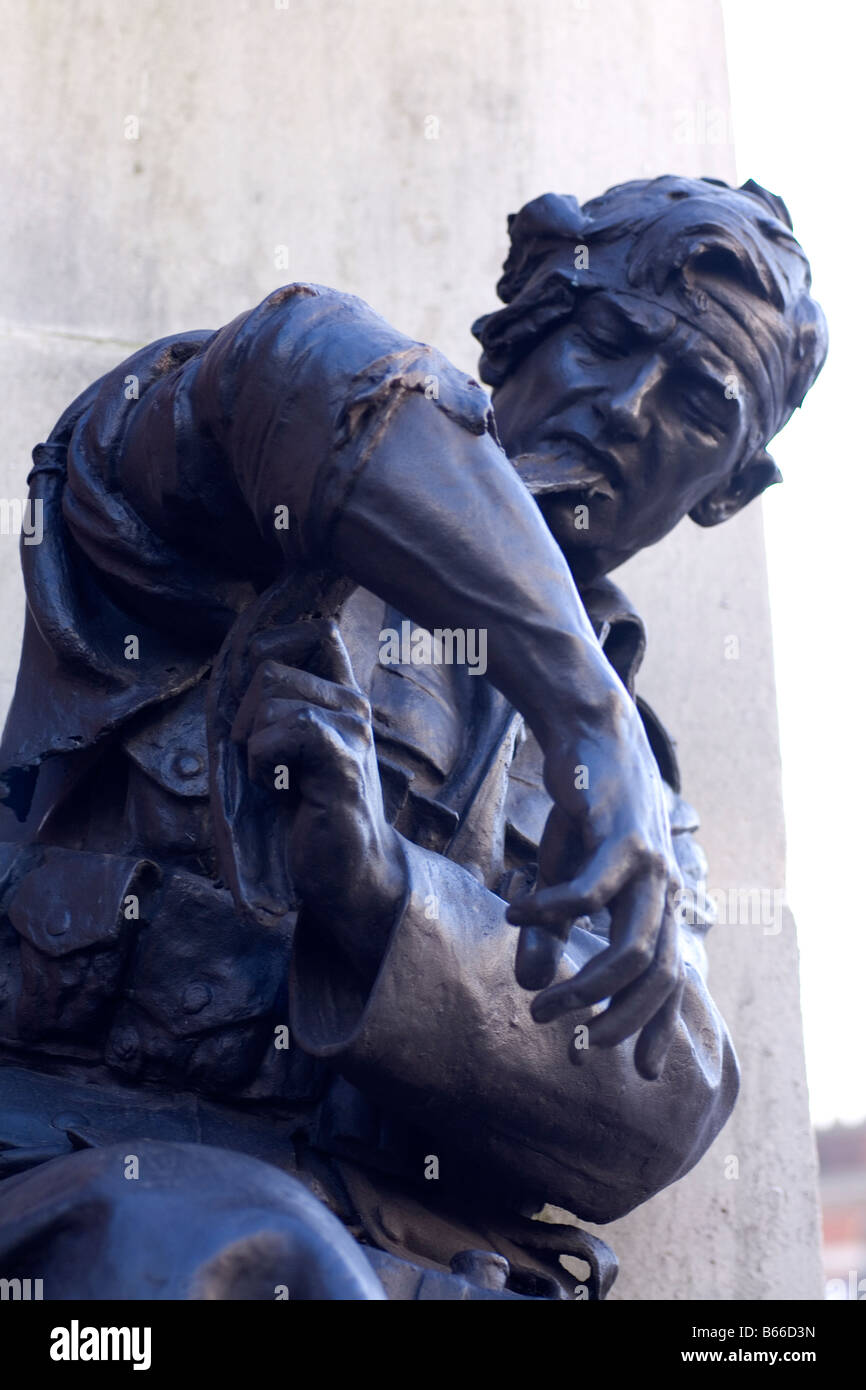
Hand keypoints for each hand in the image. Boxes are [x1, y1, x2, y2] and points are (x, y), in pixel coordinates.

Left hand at [231, 620, 406, 979]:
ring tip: (276, 778)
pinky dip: (264, 760)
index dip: (274, 641)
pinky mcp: (345, 760)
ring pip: (273, 698)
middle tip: (262, 759)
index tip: (253, 686)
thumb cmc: (309, 817)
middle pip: (271, 667)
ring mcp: (353, 730)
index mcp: (339, 697)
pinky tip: (279, 787)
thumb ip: (273, 710)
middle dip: (245, 714)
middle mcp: (352, 705)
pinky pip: (290, 730)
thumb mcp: (288, 752)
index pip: (317, 632)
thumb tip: (232, 666)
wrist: (348, 874)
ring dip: (254, 744)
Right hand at [506, 703, 684, 1079]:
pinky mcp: (621, 837)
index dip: (655, 1026)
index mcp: (659, 902)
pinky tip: (516, 917)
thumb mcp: (563, 878)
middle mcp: (665, 889)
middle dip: (619, 1019)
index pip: (669, 978)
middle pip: (656, 975)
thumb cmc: (582, 811)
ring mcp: (648, 864)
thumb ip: (552, 933)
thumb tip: (532, 984)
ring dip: (586, 985)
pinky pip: (588, 894)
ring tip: (538, 1002)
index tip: (636, 1071)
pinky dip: (551, 914)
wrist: (591, 733)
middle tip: (575, 1044)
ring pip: (629, 948)